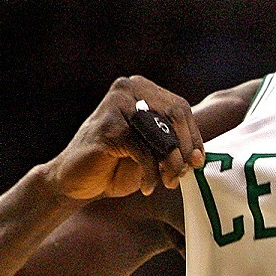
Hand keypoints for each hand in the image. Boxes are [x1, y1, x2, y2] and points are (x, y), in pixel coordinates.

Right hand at [46, 76, 204, 199]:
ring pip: (161, 133)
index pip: (180, 108)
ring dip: (170, 163)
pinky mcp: (108, 127)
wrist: (77, 182)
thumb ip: (173, 145)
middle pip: (175, 115)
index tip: (197, 161)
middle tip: (182, 174)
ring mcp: (116, 105)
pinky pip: (143, 150)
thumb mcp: (151, 152)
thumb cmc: (117, 166)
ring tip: (168, 182)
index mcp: (141, 88)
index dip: (193, 137)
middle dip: (184, 149)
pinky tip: (147, 187)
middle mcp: (128, 88)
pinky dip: (150, 173)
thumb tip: (199, 154)